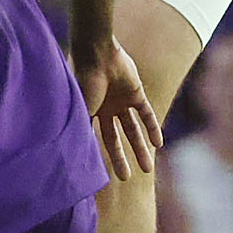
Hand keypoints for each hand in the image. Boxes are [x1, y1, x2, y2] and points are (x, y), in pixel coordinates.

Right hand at [73, 42, 163, 181]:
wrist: (96, 54)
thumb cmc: (83, 81)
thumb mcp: (79, 111)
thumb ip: (80, 132)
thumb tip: (74, 160)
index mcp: (88, 112)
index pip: (94, 138)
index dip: (96, 155)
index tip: (97, 174)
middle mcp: (105, 108)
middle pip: (115, 138)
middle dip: (121, 158)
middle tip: (125, 178)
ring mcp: (121, 100)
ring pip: (133, 129)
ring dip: (140, 149)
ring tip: (147, 169)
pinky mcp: (136, 92)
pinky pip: (146, 114)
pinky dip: (153, 128)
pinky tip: (158, 144)